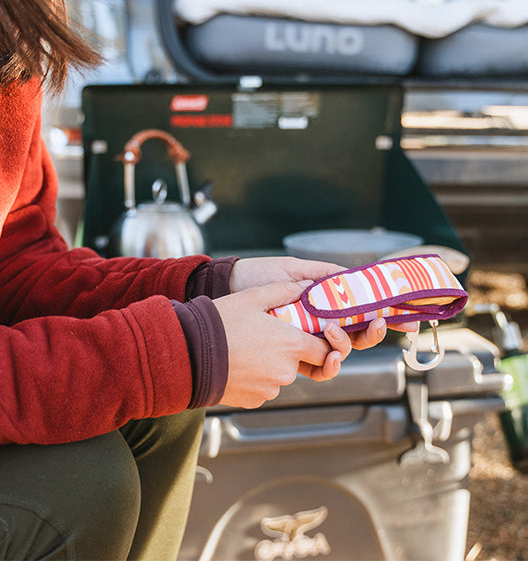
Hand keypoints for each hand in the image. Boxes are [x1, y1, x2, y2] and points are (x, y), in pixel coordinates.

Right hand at [213, 280, 351, 408]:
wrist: (190, 354)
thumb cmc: (221, 323)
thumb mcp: (252, 297)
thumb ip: (284, 291)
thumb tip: (306, 287)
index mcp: (292, 345)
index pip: (326, 351)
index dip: (323, 343)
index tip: (311, 335)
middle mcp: (286, 371)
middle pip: (300, 362)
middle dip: (289, 351)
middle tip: (266, 336)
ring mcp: (270, 389)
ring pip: (280, 375)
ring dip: (271, 364)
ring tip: (246, 347)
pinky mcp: (254, 400)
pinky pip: (263, 387)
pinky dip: (255, 377)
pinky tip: (238, 362)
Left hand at [229, 256, 419, 346]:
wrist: (230, 286)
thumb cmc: (261, 275)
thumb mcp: (297, 269)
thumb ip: (326, 274)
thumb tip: (356, 276)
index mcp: (324, 305)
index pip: (360, 316)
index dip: (384, 320)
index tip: (407, 322)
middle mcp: (318, 326)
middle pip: (355, 339)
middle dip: (370, 336)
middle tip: (375, 324)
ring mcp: (305, 341)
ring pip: (338, 355)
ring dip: (347, 349)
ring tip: (337, 336)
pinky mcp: (289, 354)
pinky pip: (315, 367)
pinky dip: (327, 364)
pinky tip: (327, 355)